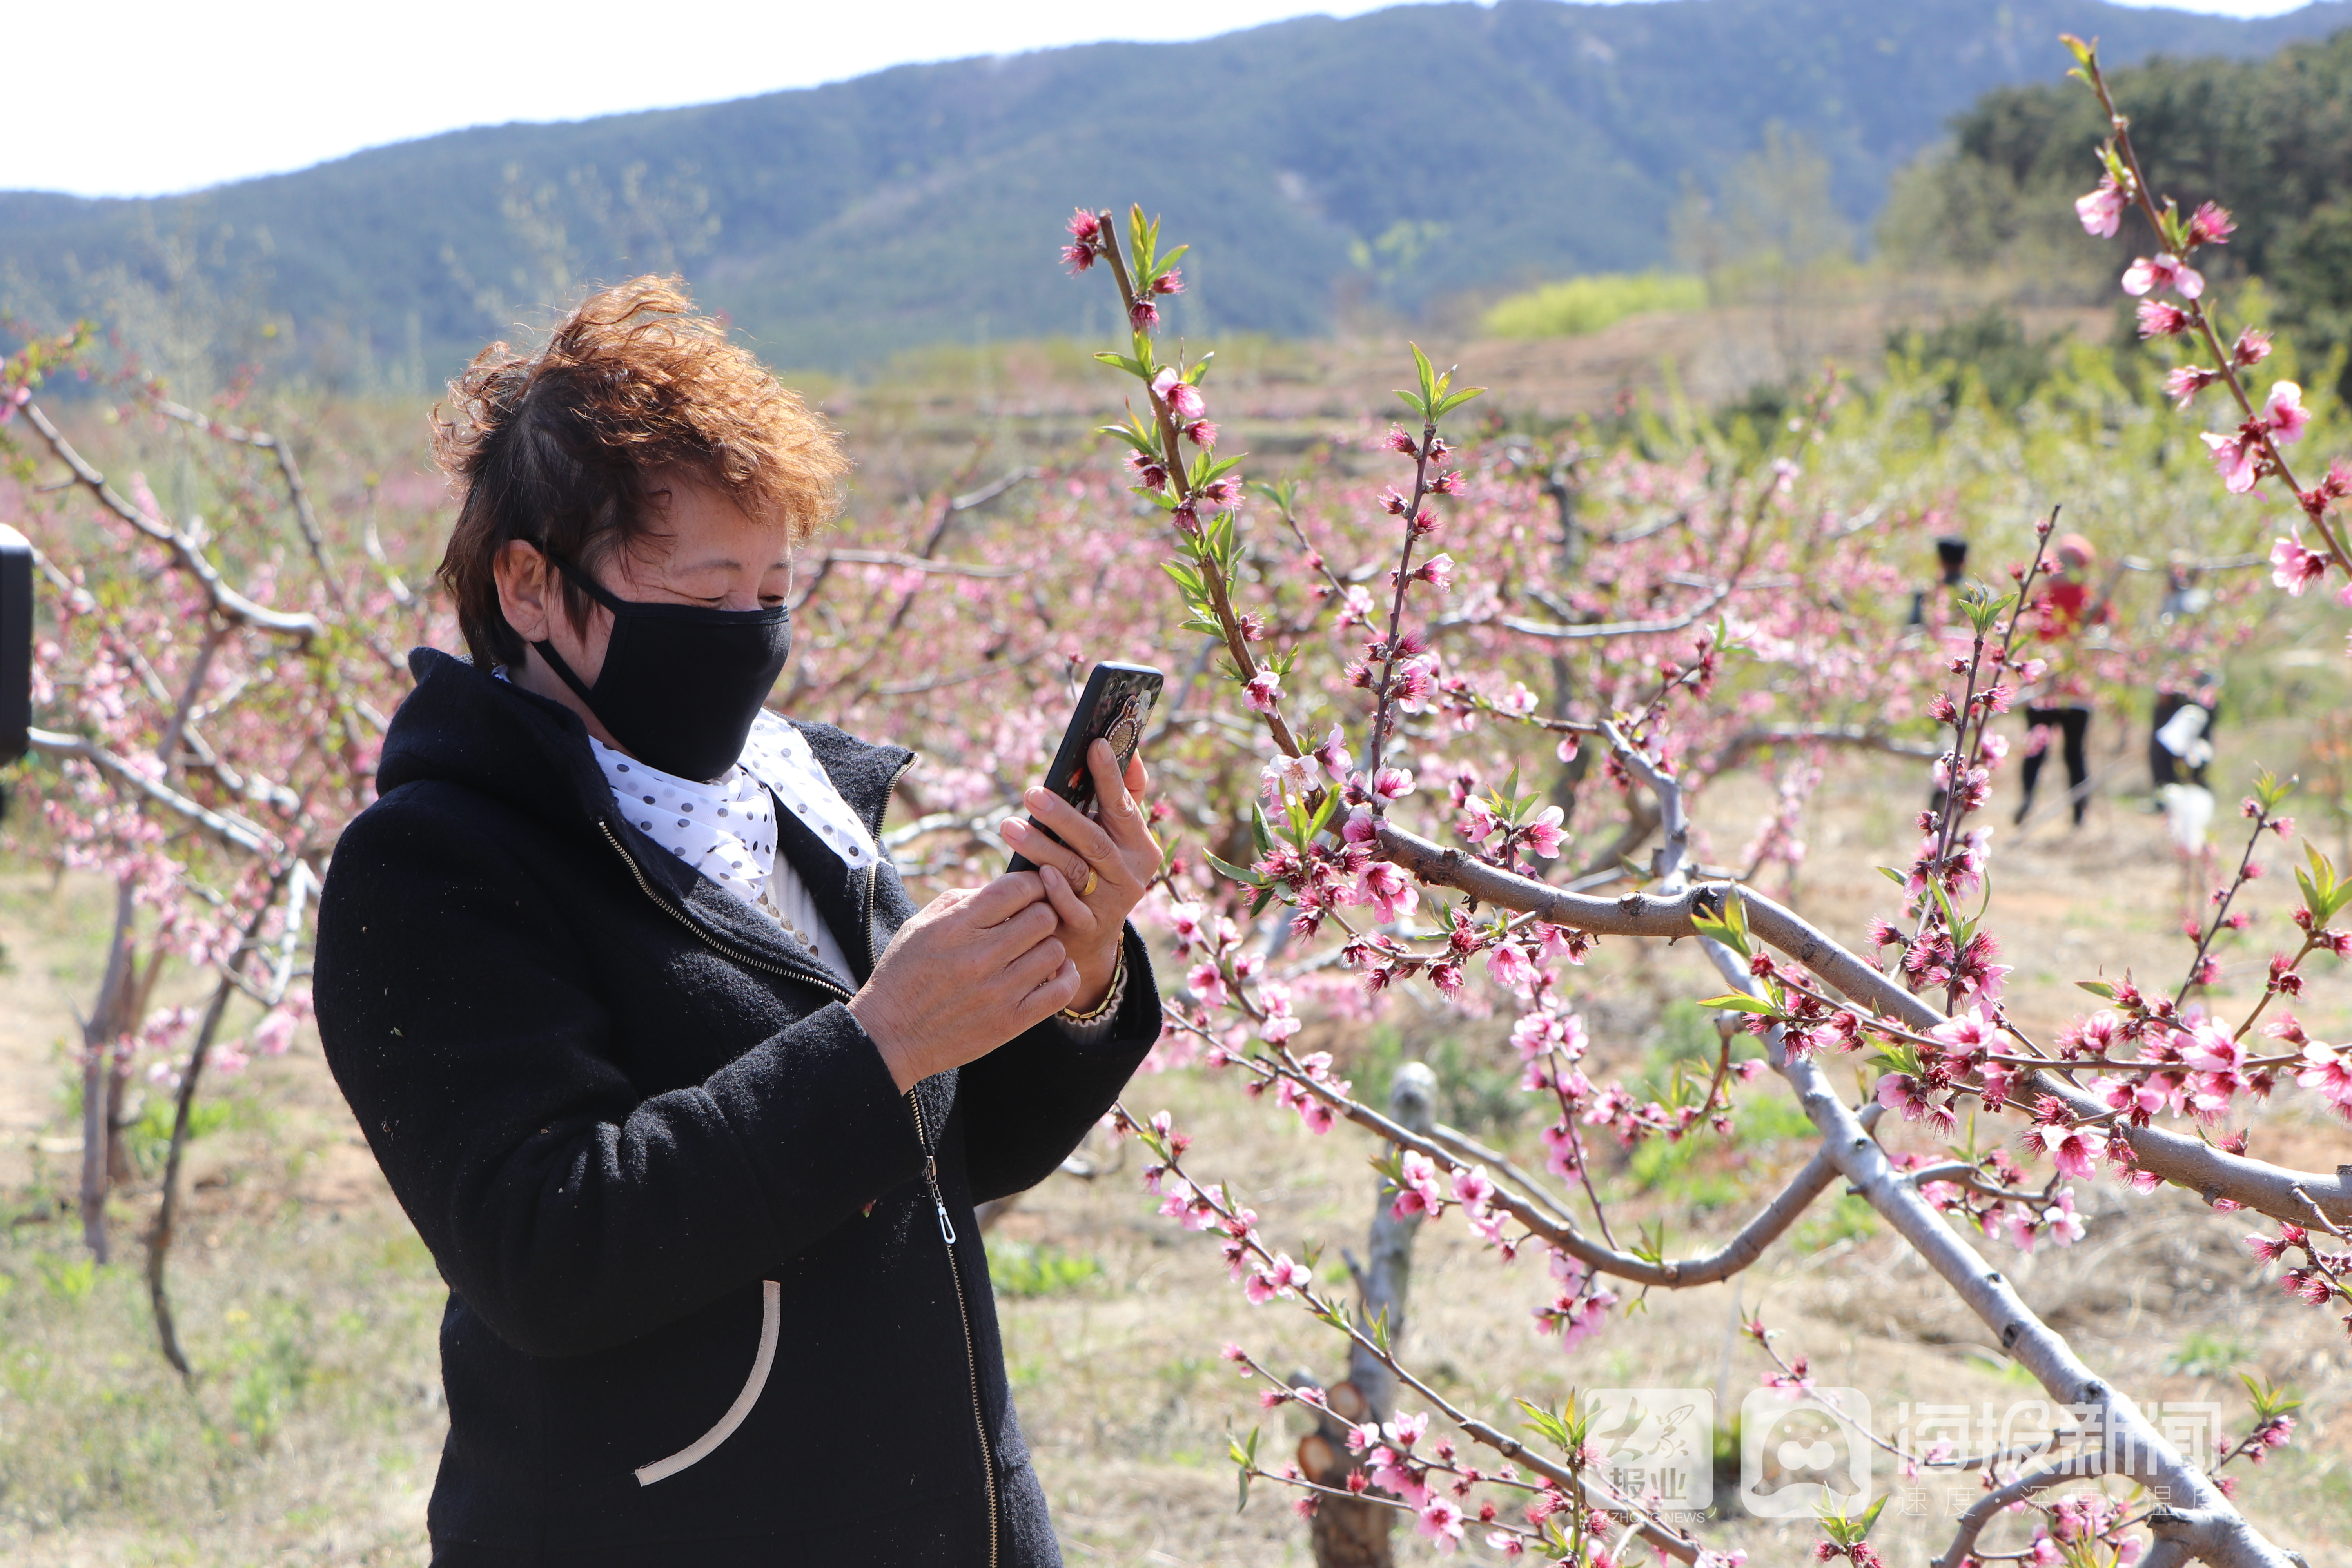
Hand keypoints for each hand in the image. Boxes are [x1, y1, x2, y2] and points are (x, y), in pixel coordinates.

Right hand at [850, 873, 1077, 1092]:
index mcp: (957, 926)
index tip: (1028, 892)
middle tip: (1030, 923)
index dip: (1031, 884)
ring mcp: (999, 991)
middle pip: (1043, 916)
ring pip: (1055, 950)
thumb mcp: (920, 926)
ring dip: (1049, 946)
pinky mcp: (1011, 1021)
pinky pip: (1061, 991)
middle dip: (1040, 913)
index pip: (1017, 888)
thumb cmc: (904, 975)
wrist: (891, 1036)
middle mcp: (981, 956)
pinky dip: (1065, 977)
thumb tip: (1001, 888)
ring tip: (1035, 950)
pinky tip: (1054, 972)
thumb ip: (961, 901)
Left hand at [998, 740, 1163, 1013]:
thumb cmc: (1100, 870)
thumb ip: (1124, 797)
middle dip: (1062, 816)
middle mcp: (1131, 874)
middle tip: (1031, 794)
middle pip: (1095, 840)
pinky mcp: (1088, 928)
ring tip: (1009, 827)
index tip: (1094, 744)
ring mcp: (1111, 904)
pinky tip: (1035, 874)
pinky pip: (1071, 910)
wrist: (1091, 936)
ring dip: (1041, 848)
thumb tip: (1127, 749)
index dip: (1110, 776)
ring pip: (1075, 871)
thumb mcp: (1117, 838)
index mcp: (1140, 846)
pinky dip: (1055, 891)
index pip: (1124, 806)